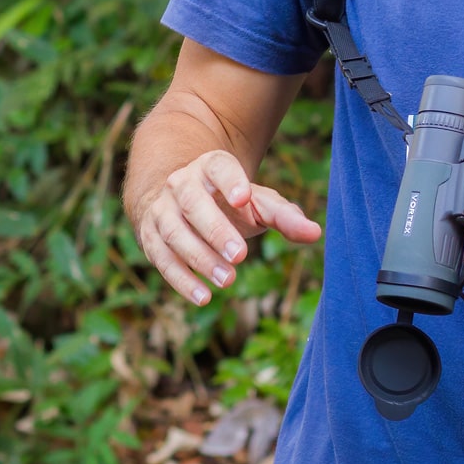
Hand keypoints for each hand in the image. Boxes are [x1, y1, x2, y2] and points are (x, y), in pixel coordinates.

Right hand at [133, 150, 321, 305]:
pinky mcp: (149, 236)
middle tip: (240, 256)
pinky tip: (203, 296)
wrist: (178, 199)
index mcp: (210, 168)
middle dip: (216, 229)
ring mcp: (161, 209)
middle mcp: (181, 184)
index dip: (230, 181)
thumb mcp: (257, 203)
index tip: (246, 197)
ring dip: (199, 257)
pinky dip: (180, 279)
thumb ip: (283, 216)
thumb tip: (315, 233)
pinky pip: (161, 258)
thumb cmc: (229, 203)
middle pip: (193, 202)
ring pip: (174, 231)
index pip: (219, 167)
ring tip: (228, 281)